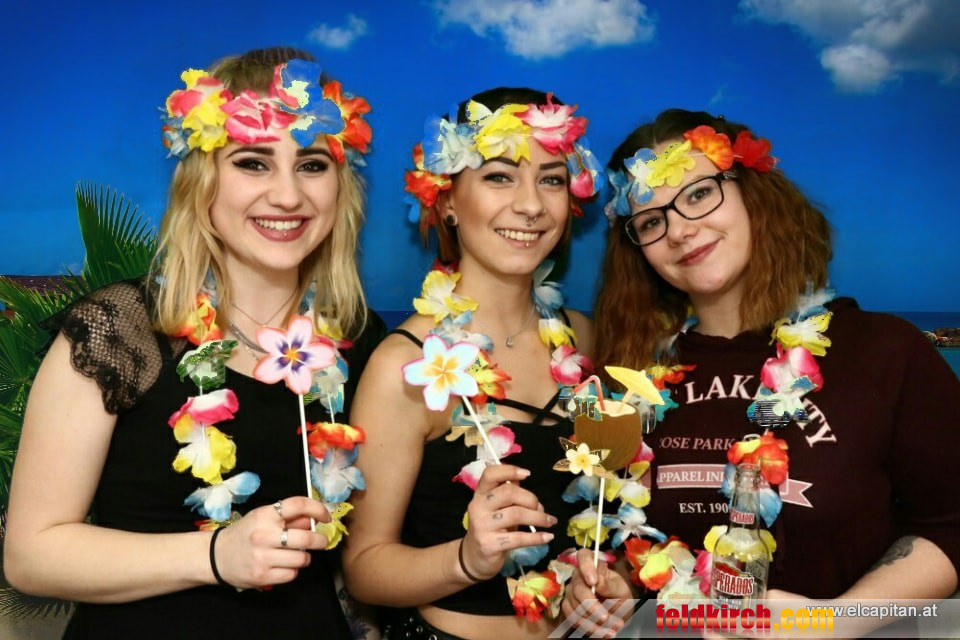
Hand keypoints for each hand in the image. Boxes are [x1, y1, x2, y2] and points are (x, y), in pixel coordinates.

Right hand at [212, 496, 330, 588]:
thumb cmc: (245, 533)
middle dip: (319, 540)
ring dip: (304, 557)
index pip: (298, 505)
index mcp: (265, 515)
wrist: (216, 556)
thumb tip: (314, 519)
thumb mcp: (263, 518)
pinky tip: (284, 566)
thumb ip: (288, 518)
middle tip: (321, 541)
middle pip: (306, 537)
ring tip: (296, 555)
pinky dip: (292, 570)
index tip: (326, 516)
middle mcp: (263, 534)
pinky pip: (292, 574)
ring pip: (302, 558)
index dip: (318, 509)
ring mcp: (262, 557)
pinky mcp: (262, 576)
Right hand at [459, 464, 556, 580]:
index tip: (527, 474)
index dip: (509, 471)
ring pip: (516, 514)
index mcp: (480, 494)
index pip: (490, 474)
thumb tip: (523, 479)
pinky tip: (547, 537)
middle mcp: (478, 507)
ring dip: (539, 517)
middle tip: (540, 508)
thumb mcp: (497, 508)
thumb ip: (509, 493)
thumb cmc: (491, 528)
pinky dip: (537, 537)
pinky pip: (518, 538)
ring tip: (549, 522)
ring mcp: (482, 526)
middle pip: (508, 492)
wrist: (474, 557)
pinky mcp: (489, 544)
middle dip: (531, 499)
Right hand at [561, 548, 634, 637]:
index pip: (584, 556)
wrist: (617, 615)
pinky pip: (573, 618)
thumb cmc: (620, 597)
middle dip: (592, 606)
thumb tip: (597, 582)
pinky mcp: (568, 607)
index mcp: (594, 566)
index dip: (586, 566)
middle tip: (607, 618)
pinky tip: (603, 632)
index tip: (593, 581)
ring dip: (594, 622)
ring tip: (612, 629)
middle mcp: (579, 577)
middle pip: (578, 588)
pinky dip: (589, 628)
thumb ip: (610, 585)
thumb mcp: (622, 591)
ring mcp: (571, 592)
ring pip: (575, 607)